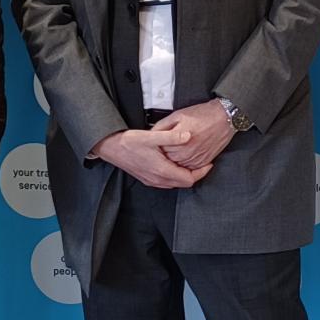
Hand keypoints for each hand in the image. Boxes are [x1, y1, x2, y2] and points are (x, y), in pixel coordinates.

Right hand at [94, 126, 209, 189]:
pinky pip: (167, 181)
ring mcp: (152, 181)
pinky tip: (175, 164)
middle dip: (196, 174)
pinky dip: (175, 175)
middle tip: (203, 162)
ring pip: (175, 183)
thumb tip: (188, 136)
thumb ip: (172, 136)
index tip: (209, 163)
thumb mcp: (152, 136)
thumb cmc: (129, 142)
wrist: (111, 148)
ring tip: (192, 162)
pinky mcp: (148, 179)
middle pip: (184, 183)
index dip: (202, 172)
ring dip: (185, 175)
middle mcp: (158, 180)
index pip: (189, 179)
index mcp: (162, 171)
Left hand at [153, 99, 234, 174]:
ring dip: (174, 159)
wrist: (223, 118)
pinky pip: (188, 168)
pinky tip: (185, 154)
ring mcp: (194, 159)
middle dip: (165, 153)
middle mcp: (185, 151)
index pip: (159, 148)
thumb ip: (162, 125)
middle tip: (166, 146)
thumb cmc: (203, 115)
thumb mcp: (178, 115)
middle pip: (166, 158)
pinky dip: (185, 163)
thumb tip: (152, 133)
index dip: (157, 145)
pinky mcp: (202, 162)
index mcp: (177, 139)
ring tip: (177, 149)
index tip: (157, 143)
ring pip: (177, 165)